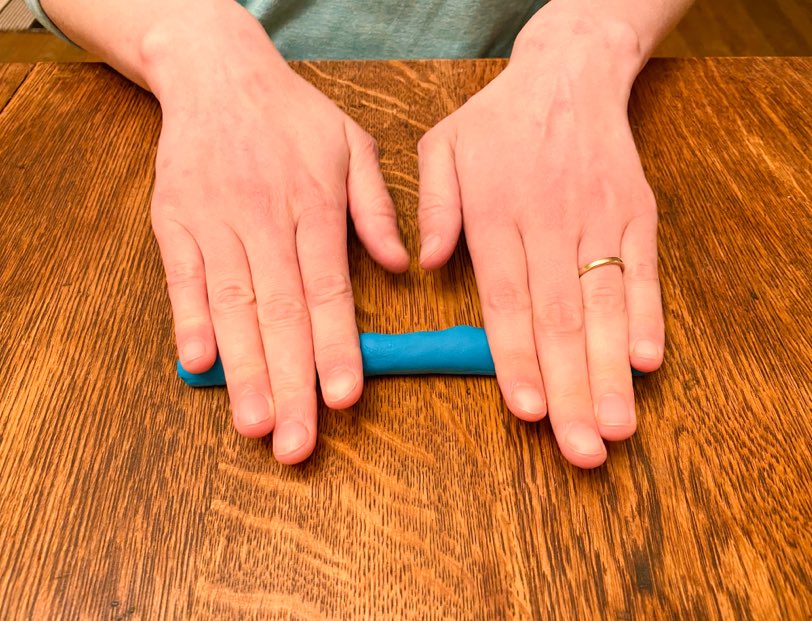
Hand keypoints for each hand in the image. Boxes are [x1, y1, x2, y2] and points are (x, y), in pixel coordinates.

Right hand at [144, 15, 408, 463]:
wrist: (217, 72)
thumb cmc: (293, 116)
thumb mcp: (353, 145)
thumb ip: (378, 208)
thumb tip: (402, 266)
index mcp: (314, 206)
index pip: (329, 290)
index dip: (337, 346)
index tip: (345, 398)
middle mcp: (265, 220)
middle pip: (281, 313)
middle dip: (291, 383)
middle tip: (298, 443)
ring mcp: (216, 222)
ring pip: (233, 306)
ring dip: (243, 369)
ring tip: (255, 423)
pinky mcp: (175, 222)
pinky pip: (182, 278)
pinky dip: (189, 320)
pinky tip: (198, 365)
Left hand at [416, 13, 663, 467]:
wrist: (569, 76)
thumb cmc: (497, 121)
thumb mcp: (441, 146)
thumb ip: (432, 206)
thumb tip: (424, 263)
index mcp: (496, 213)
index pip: (507, 299)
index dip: (516, 357)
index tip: (526, 410)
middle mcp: (550, 222)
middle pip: (561, 317)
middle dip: (571, 388)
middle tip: (581, 448)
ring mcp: (599, 219)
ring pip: (606, 305)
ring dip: (612, 370)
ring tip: (617, 426)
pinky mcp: (637, 214)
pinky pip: (645, 271)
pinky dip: (648, 316)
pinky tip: (647, 363)